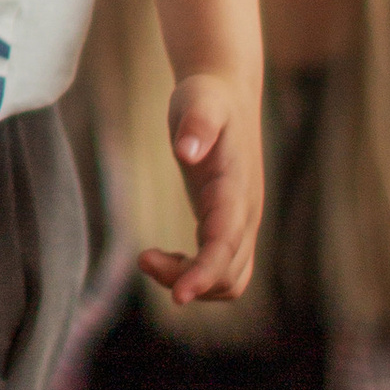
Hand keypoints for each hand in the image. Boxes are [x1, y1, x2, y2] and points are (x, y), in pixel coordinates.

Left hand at [138, 71, 261, 304]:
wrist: (228, 93)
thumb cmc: (208, 96)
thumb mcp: (199, 100)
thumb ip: (197, 124)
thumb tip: (187, 152)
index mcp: (237, 189)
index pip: (226, 244)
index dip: (204, 273)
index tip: (178, 296)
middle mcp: (246, 212)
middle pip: (230, 273)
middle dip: (188, 280)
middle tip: (144, 257)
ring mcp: (241, 222)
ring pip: (231, 280)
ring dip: (193, 283)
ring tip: (150, 257)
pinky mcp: (229, 225)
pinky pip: (223, 270)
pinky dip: (196, 276)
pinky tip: (164, 257)